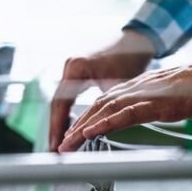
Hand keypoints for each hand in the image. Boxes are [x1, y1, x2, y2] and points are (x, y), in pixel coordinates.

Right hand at [49, 30, 154, 150]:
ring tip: (60, 144)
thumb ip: (107, 107)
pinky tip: (70, 128)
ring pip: (61, 101)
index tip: (58, 145)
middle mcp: (69, 67)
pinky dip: (68, 113)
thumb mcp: (118, 87)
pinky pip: (68, 96)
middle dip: (57, 128)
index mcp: (77, 69)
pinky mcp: (76, 72)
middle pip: (57, 103)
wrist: (136, 40)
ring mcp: (71, 69)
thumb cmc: (131, 59)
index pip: (61, 103)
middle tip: (55, 150)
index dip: (59, 127)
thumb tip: (99, 130)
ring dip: (61, 122)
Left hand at [58, 57, 191, 151]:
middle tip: (62, 145)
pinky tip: (91, 133)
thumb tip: (155, 112)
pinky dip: (106, 123)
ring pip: (107, 109)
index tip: (74, 135)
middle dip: (78, 125)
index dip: (88, 118)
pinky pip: (127, 113)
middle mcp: (140, 88)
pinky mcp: (160, 103)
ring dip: (84, 127)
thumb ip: (160, 103)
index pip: (107, 102)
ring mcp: (149, 94)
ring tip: (68, 144)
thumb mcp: (178, 96)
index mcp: (143, 87)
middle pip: (100, 106)